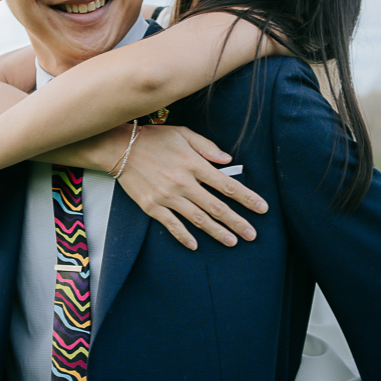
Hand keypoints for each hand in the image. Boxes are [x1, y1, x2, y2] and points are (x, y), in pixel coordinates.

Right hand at [117, 124, 267, 249]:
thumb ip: (207, 147)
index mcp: (194, 164)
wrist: (118, 147)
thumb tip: (228, 160)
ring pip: (198, 219)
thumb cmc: (153, 138)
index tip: (262, 209)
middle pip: (217, 207)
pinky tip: (196, 245)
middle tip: (252, 235)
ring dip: (217, 232)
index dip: (247, 198)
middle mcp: (183, 183)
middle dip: (237, 222)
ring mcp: (167, 197)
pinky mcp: (151, 206)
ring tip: (232, 242)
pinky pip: (171, 225)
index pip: (227, 185)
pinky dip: (184, 236)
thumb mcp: (183, 134)